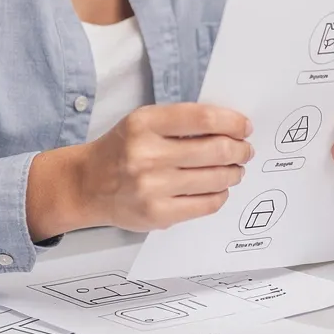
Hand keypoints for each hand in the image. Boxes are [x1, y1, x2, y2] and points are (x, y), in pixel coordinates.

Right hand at [27, 103, 251, 239]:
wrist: (87, 184)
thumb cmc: (122, 149)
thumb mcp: (144, 122)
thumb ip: (182, 122)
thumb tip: (230, 127)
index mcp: (144, 124)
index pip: (203, 118)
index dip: (232, 122)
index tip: (244, 127)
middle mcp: (146, 155)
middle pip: (216, 150)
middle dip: (240, 149)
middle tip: (245, 150)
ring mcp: (152, 188)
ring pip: (216, 179)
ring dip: (234, 173)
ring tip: (235, 169)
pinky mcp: (157, 214)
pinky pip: (206, 204)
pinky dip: (221, 195)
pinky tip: (219, 188)